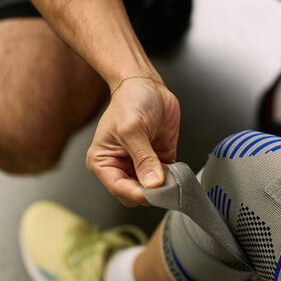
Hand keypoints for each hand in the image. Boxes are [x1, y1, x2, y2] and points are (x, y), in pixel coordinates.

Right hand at [86, 78, 179, 206]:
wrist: (147, 86)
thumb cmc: (130, 102)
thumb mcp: (133, 129)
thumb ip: (143, 158)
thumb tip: (153, 183)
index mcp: (103, 162)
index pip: (119, 188)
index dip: (137, 193)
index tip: (154, 190)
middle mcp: (120, 167)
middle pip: (135, 195)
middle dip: (151, 191)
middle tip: (165, 182)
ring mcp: (140, 167)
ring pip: (152, 191)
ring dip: (164, 187)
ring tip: (172, 176)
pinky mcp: (158, 163)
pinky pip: (167, 180)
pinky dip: (173, 180)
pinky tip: (177, 172)